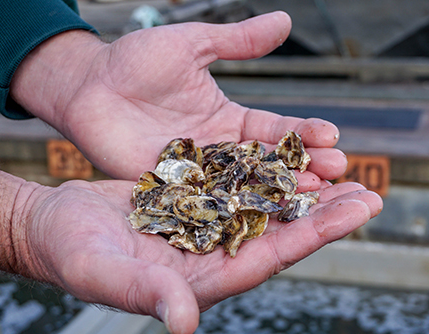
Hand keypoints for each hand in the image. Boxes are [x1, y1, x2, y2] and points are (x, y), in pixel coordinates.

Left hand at [11, 11, 344, 185]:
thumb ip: (237, 42)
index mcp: (229, 119)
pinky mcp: (176, 192)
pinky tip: (266, 217)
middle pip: (271, 165)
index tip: (333, 136)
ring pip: (247, 189)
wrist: (89, 88)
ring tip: (317, 198)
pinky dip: (239, 210)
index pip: (276, 130)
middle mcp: (221, 152)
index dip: (305, 133)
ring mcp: (200, 175)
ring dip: (282, 194)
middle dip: (306, 169)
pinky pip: (212, 203)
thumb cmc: (135, 62)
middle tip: (339, 176)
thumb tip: (286, 21)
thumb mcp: (192, 45)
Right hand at [21, 178, 381, 333]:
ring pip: (262, 208)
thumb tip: (184, 321)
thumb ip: (143, 294)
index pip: (268, 258)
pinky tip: (284, 160)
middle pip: (277, 233)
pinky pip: (236, 187)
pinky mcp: (192, 201)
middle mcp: (210, 253)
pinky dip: (262, 174)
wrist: (56, 225)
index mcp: (199, 278)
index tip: (354, 212)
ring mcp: (203, 226)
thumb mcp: (103, 272)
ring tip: (336, 171)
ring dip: (299, 191)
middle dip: (322, 214)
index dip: (312, 237)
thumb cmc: (71, 254)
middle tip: (366, 190)